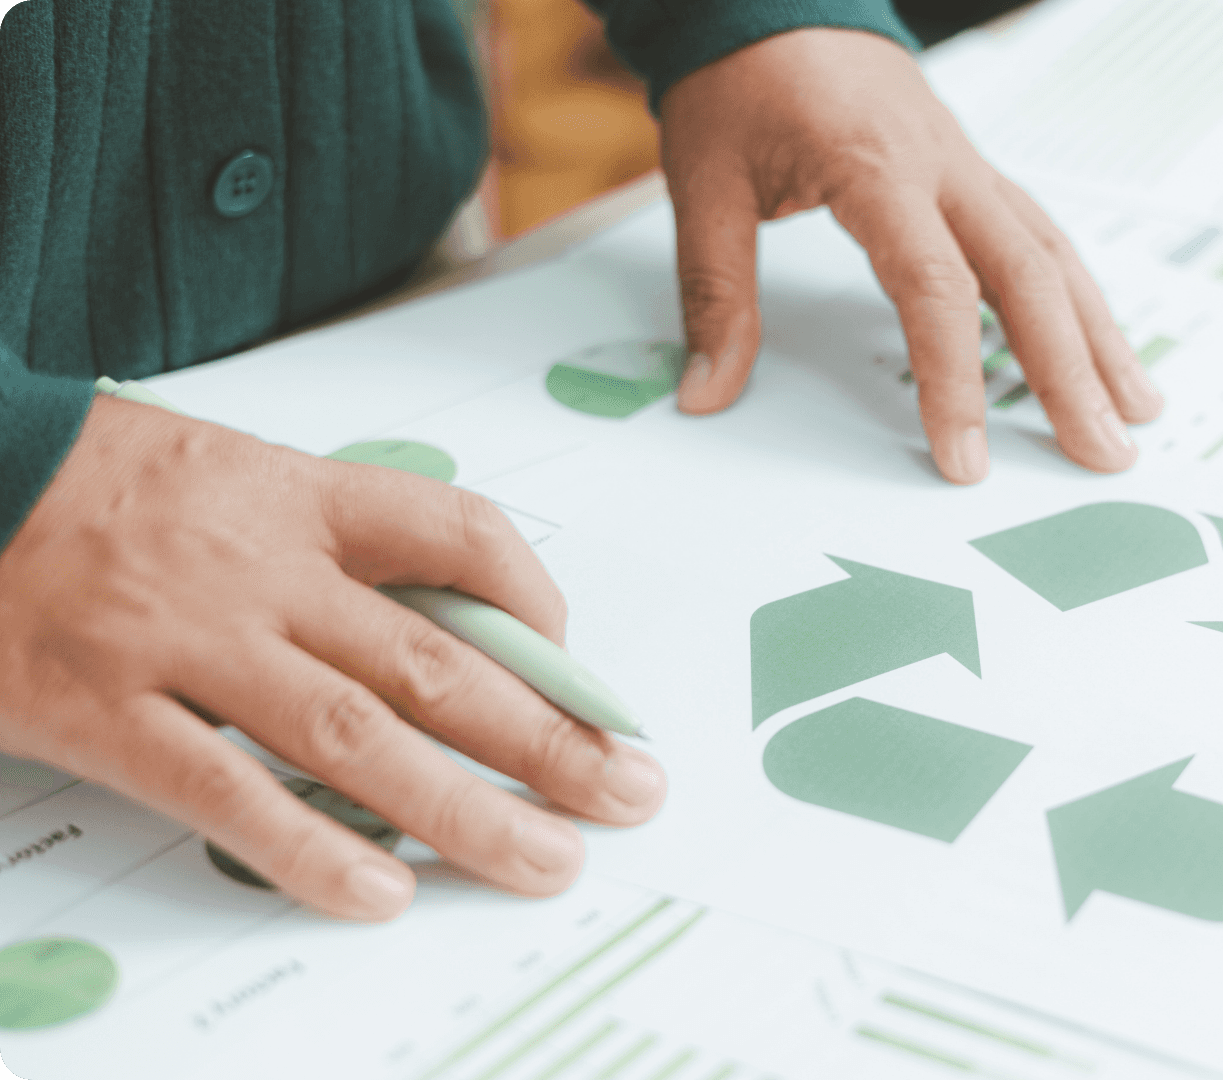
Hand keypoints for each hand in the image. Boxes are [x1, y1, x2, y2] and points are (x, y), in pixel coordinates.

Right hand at [0, 400, 665, 919]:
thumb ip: (341, 541)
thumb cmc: (101, 481)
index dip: (536, 601)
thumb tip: (459, 620)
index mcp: (300, 497)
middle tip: (626, 790)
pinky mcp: (105, 712)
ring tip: (544, 858)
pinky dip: (311, 850)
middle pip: (435, 662)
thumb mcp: (238, 474)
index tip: (580, 665)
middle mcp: (260, 570)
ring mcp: (185, 643)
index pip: (458, 534)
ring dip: (462, 808)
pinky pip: (228, 793)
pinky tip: (385, 892)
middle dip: (546, 736)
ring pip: (355, 737)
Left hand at [660, 28, 1162, 483]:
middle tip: (1104, 452)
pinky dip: (1076, 295)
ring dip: (1099, 336)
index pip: (935, 289)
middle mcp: (943, 166)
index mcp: (877, 167)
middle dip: (1072, 373)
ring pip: (1053, 255)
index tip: (962, 456)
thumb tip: (707, 390)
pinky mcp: (973, 171)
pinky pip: (1041, 236)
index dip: (955, 380)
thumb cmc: (743, 78)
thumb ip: (714, 291)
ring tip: (1134, 409)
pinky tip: (1098, 342)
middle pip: (1028, 277)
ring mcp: (969, 165)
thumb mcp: (704, 182)